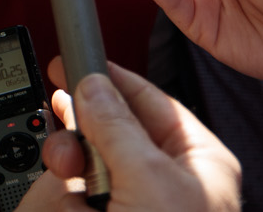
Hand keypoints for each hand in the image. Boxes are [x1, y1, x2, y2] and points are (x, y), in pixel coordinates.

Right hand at [0, 62, 238, 211]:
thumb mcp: (150, 180)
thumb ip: (117, 126)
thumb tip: (92, 86)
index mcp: (198, 163)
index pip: (149, 102)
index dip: (109, 80)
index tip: (71, 64)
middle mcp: (167, 185)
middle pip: (106, 136)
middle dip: (80, 145)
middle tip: (67, 154)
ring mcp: (135, 209)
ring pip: (80, 173)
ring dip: (69, 186)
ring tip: (82, 207)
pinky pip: (67, 201)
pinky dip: (63, 206)